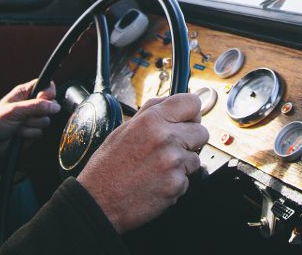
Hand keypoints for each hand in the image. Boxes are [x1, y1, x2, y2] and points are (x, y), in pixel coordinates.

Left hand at [0, 79, 60, 163]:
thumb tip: (55, 106)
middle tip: (24, 116)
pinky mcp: (34, 131)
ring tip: (18, 126)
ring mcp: (33, 118)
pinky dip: (29, 134)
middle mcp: (31, 104)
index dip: (47, 93)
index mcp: (25, 93)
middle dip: (38, 113)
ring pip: (46, 120)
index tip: (42, 99)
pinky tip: (19, 134)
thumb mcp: (15, 110)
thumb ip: (36, 106)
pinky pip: (41, 132)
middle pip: (50, 104)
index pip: (45, 86)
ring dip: (31, 125)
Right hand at [77, 93, 208, 233]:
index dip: (192, 111)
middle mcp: (165, 137)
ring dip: (183, 163)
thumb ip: (151, 113)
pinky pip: (188, 179)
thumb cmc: (109, 164)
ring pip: (196, 157)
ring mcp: (173, 162)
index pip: (191, 103)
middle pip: (202, 131)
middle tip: (172, 146)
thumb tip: (173, 103)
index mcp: (152, 119)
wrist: (100, 199)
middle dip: (190, 139)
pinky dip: (176, 181)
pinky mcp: (177, 184)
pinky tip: (157, 181)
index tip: (188, 118)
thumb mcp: (125, 128)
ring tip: (158, 166)